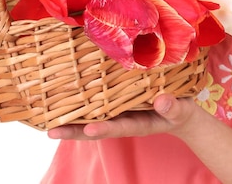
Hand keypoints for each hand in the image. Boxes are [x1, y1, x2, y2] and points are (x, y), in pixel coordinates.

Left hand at [47, 94, 200, 140]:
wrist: (181, 112)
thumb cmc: (181, 111)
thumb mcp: (181, 110)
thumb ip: (172, 108)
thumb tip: (161, 102)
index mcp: (139, 123)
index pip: (118, 127)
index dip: (103, 128)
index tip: (87, 129)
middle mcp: (124, 119)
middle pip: (97, 126)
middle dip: (74, 130)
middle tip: (52, 132)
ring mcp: (119, 112)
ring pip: (93, 116)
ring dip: (72, 119)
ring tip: (49, 122)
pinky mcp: (118, 102)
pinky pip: (97, 104)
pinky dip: (82, 103)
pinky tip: (65, 100)